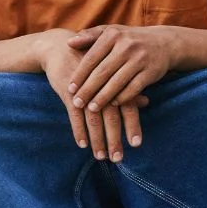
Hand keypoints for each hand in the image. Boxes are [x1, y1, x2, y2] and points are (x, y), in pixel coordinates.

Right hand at [41, 30, 146, 161]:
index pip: (128, 107)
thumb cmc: (89, 62)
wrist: (60, 48)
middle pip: (112, 117)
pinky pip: (75, 116)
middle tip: (117, 159)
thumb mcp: (110, 72)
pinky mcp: (69, 93)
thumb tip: (146, 101)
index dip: (132, 127)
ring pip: (94, 120)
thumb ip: (127, 87)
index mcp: (116, 82)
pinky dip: (79, 131)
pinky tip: (82, 144)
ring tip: (100, 157)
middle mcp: (103, 87)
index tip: (136, 145)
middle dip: (114, 140)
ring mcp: (85, 91)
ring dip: (97, 140)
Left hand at [68, 24, 175, 109]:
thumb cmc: (129, 39)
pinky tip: (113, 104)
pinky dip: (123, 97)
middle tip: (77, 103)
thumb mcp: (110, 32)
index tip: (69, 89)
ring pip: (117, 82)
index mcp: (112, 35)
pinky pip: (134, 88)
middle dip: (88, 90)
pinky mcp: (152, 71)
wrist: (165, 43)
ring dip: (103, 97)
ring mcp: (140, 59)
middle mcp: (127, 46)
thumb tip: (69, 43)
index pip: (91, 58)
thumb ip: (89, 36)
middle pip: (102, 72)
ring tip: (91, 108)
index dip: (79, 75)